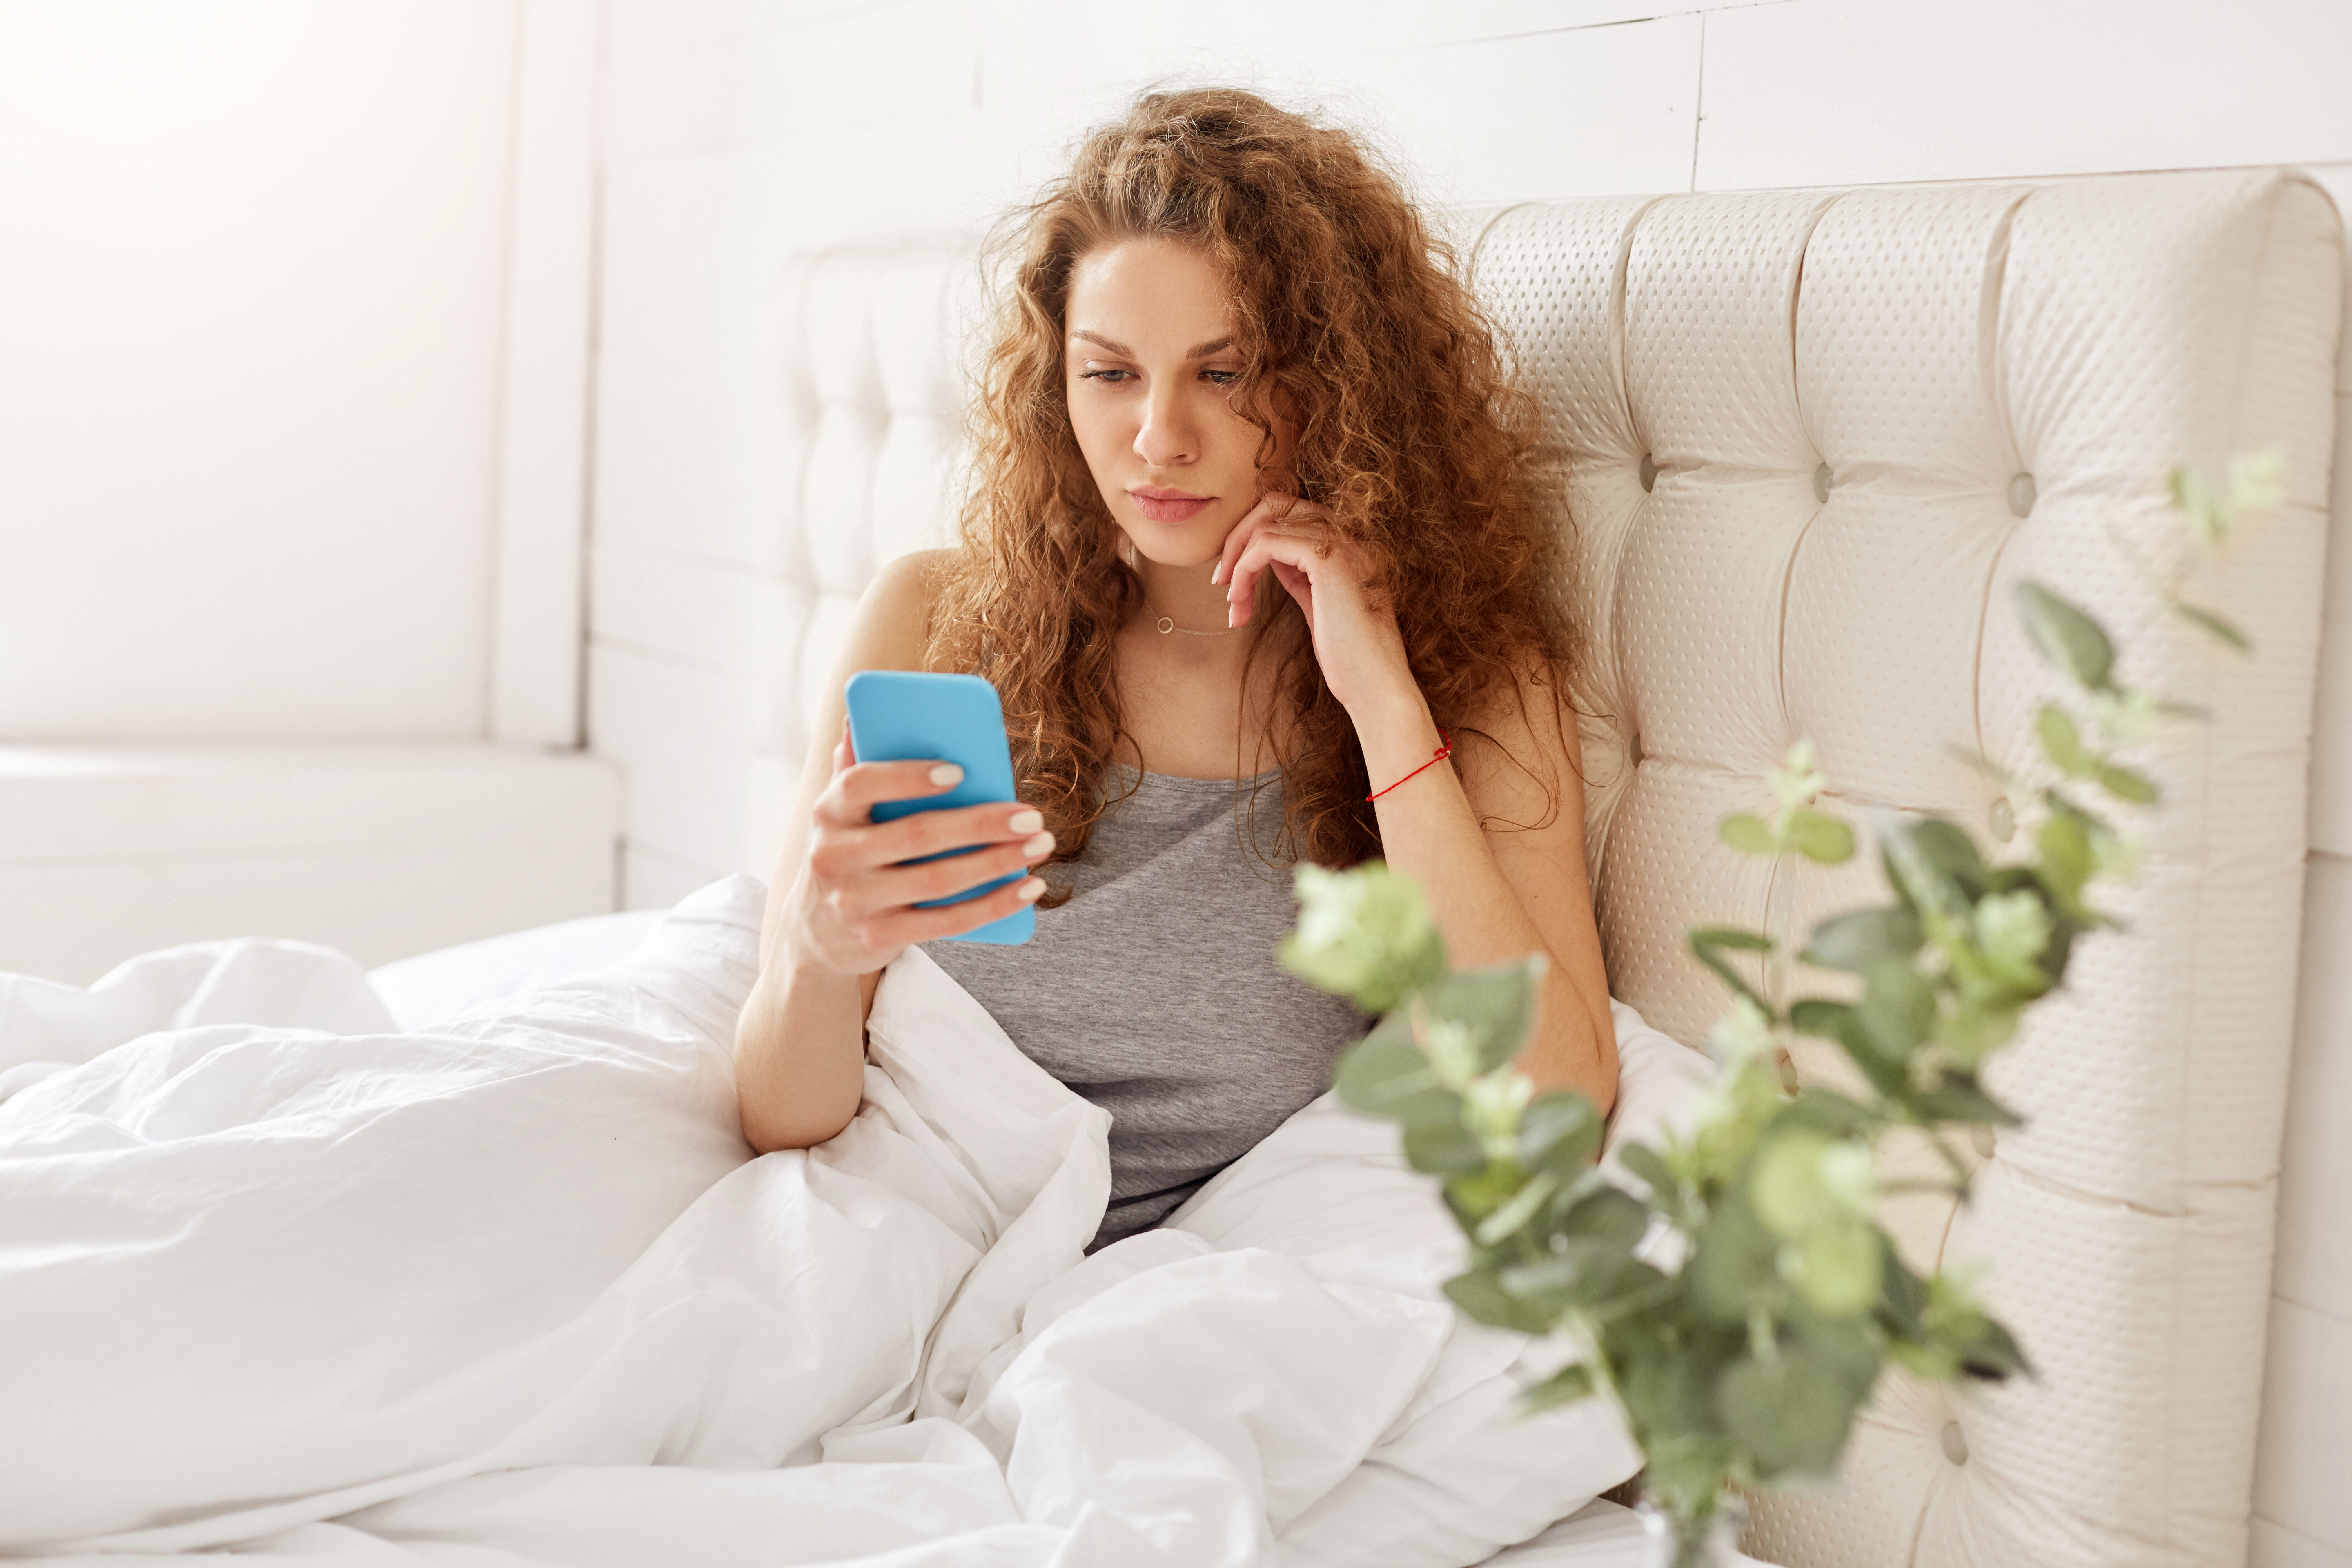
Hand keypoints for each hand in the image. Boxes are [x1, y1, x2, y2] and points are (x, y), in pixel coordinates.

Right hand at [787, 722, 1051, 974]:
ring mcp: (856, 901)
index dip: (909, 776)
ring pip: (938, 880)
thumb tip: (857, 719)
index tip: (959, 771)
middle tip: (1031, 816)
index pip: (861, 784)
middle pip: (916, 835)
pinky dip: (994, 905)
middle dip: (981, 824)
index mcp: (828, 812)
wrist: (816, 934)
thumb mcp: (841, 813)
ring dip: (998, 862)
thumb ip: (854, 770)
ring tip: (1040, 844)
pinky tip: (1028, 888)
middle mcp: (835, 857)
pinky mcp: (880, 936)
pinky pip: (947, 921)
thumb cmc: (848, 855)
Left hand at [1212, 493, 1416, 714]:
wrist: (1377, 686)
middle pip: (1274, 503)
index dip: (1252, 537)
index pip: (1288, 512)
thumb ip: (1299, 574)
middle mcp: (1346, 535)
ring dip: (1236, 563)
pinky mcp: (1328, 560)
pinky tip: (1239, 602)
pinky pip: (1266, 544)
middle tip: (1220, 581)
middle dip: (1237, 538)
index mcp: (1346, 544)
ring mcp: (1340, 543)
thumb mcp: (1318, 604)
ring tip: (1233, 603)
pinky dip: (1244, 570)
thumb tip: (1266, 555)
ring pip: (1264, 525)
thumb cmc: (1349, 656)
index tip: (1233, 578)